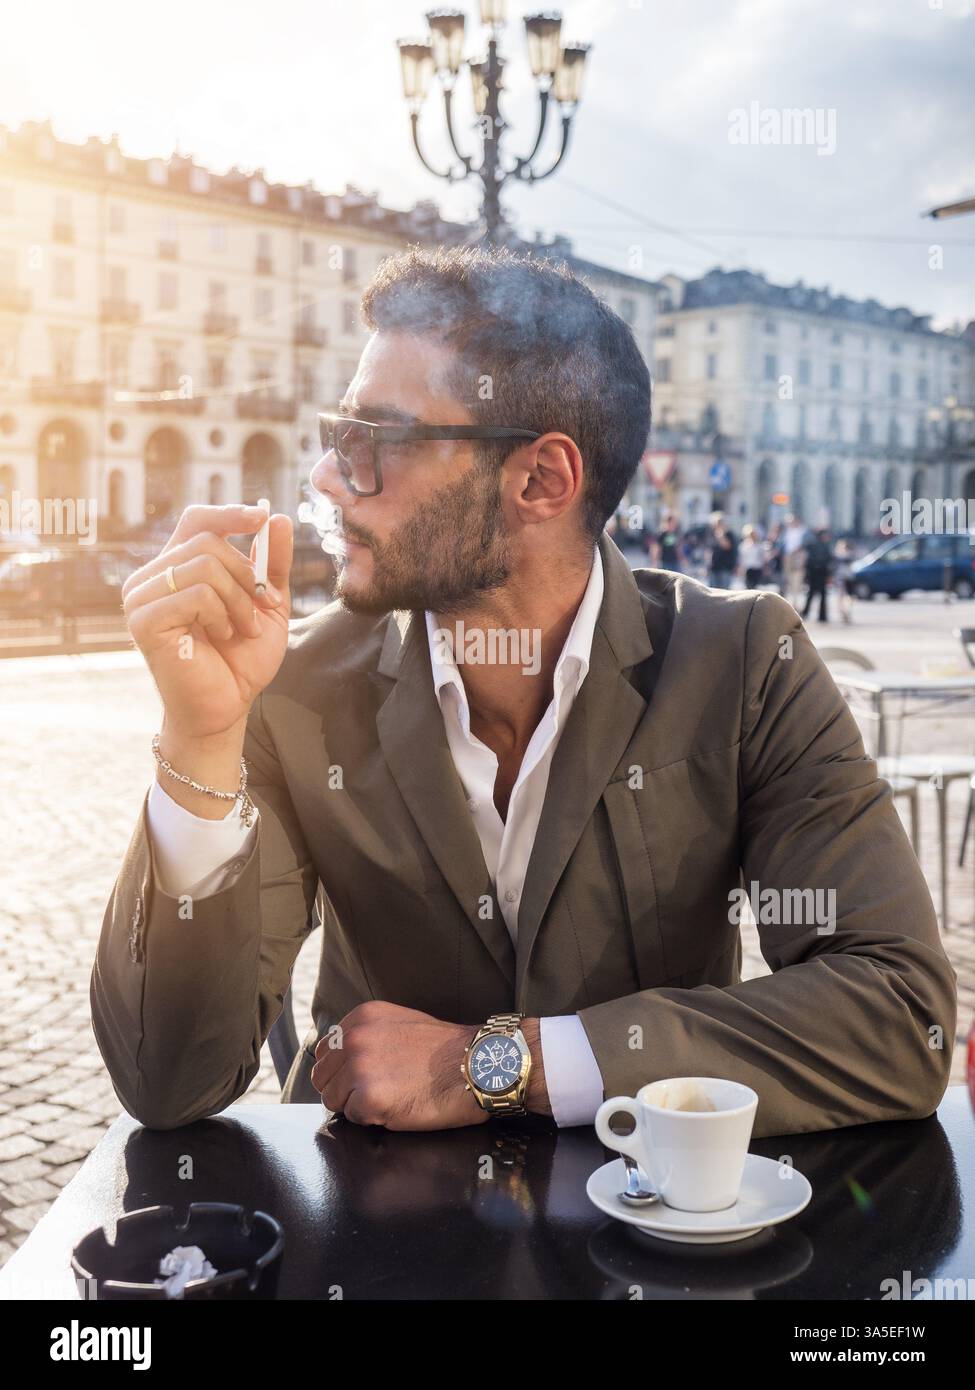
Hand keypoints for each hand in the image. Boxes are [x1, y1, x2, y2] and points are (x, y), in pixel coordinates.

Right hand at [122, 504, 292, 740]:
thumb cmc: (241, 659)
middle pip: (206, 540)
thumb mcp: (267, 605)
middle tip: (263, 605)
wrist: (228, 707)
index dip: (229, 513)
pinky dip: (221, 614)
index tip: (261, 517)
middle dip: (247, 573)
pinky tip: (223, 636)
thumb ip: (271, 564)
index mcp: (178, 568)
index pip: (196, 521)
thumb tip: (275, 517)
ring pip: (202, 564)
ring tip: (244, 628)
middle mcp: (153, 577)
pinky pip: (195, 593)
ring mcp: (142, 597)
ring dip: (239, 599)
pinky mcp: (143, 620)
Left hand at [310, 1003, 548, 1129]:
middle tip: (375, 1092)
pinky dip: (374, 1119)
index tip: (360, 1077)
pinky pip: (355, 1119)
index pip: (325, 1051)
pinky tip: (399, 1106)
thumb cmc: (444, 1049)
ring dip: (357, 1106)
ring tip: (390, 1097)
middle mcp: (354, 1039)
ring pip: (334, 1100)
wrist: (476, 1064)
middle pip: (322, 1077)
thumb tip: (342, 1058)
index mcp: (361, 1018)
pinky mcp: (369, 1099)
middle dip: (343, 1089)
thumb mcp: (399, 1024)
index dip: (340, 1070)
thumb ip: (368, 1035)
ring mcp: (359, 1069)